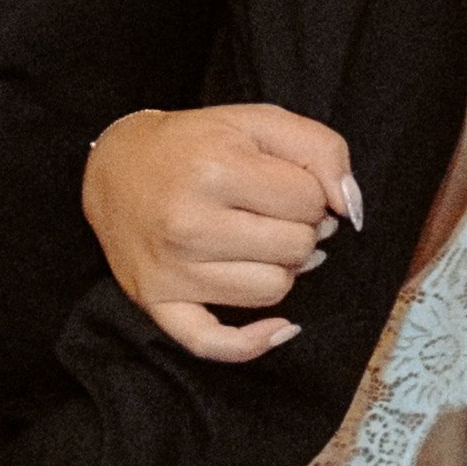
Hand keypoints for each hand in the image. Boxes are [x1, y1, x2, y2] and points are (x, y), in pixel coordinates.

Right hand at [82, 104, 359, 362]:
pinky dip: (254, 342)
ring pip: (273, 290)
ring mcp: (171, 268)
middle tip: (271, 213)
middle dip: (298, 229)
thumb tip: (350, 210)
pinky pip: (216, 343)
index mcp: (215, 168)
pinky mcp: (157, 301)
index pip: (310, 202)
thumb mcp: (259, 122)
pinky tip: (280, 327)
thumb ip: (321, 150)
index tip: (284, 185)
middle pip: (296, 248)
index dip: (309, 193)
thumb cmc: (194, 144)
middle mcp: (189, 222)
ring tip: (257, 243)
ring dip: (279, 269)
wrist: (116, 166)